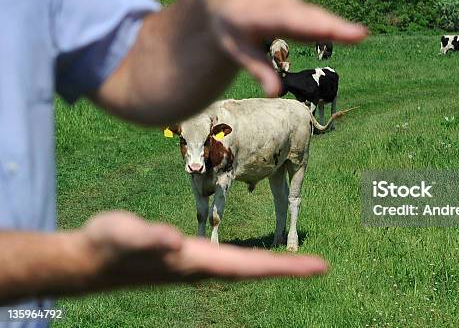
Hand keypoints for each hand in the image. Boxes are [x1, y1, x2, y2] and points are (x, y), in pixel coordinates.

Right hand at [79, 211, 326, 288]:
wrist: (91, 261)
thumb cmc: (107, 245)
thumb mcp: (123, 234)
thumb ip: (147, 238)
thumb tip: (175, 242)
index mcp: (195, 261)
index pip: (247, 265)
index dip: (282, 266)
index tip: (314, 267)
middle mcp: (201, 268)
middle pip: (253, 270)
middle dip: (287, 268)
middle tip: (321, 267)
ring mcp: (196, 267)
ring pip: (243, 269)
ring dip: (272, 267)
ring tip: (298, 266)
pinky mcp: (189, 262)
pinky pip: (230, 264)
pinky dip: (251, 263)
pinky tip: (257, 262)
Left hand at [198, 0, 367, 95]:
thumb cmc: (233, 24)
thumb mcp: (237, 48)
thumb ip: (258, 69)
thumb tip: (274, 94)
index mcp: (260, 16)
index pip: (288, 24)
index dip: (307, 28)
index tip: (324, 32)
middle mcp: (281, 6)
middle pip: (310, 18)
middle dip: (333, 25)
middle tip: (360, 34)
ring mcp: (293, 4)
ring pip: (318, 16)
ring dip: (339, 26)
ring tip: (361, 34)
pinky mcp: (300, 7)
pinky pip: (319, 17)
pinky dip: (335, 26)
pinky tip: (355, 33)